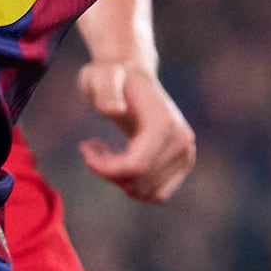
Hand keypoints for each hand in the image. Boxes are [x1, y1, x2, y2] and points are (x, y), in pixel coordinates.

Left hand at [75, 55, 198, 204]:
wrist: (132, 76)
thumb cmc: (111, 76)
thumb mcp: (100, 77)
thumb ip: (104, 89)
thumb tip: (114, 109)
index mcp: (164, 123)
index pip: (135, 166)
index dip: (105, 167)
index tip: (84, 146)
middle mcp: (182, 141)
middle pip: (140, 182)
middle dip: (109, 172)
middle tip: (91, 147)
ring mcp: (186, 153)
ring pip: (148, 192)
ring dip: (120, 180)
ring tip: (105, 153)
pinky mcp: (184, 163)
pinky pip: (158, 194)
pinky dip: (135, 185)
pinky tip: (120, 161)